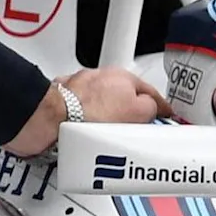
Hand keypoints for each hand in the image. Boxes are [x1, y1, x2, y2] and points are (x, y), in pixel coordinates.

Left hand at [4, 67, 162, 157]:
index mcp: (122, 76)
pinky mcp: (63, 102)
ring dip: (106, 120)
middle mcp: (100, 78)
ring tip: (107, 139)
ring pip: (101, 106)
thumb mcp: (138, 113)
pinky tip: (87, 136)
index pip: (149, 92)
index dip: (160, 107)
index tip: (164, 115)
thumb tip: (151, 110)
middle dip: (130, 115)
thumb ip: (151, 108)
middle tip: (134, 132)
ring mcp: (80, 89)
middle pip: (124, 98)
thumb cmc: (89, 114)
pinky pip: (81, 114)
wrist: (50, 121)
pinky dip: (86, 124)